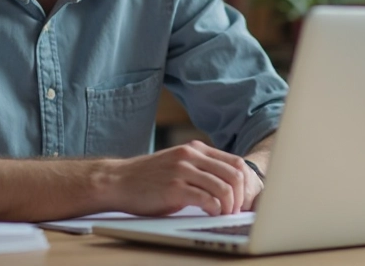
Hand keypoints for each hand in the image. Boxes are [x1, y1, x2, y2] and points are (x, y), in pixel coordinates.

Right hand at [105, 140, 260, 216]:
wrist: (118, 181)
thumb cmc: (149, 178)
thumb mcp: (178, 164)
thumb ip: (200, 168)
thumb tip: (230, 185)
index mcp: (195, 149)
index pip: (236, 162)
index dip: (246, 184)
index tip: (244, 200)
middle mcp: (191, 156)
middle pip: (235, 175)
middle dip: (241, 197)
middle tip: (237, 211)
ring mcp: (182, 171)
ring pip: (224, 188)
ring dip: (230, 206)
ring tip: (225, 214)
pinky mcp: (174, 188)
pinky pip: (207, 200)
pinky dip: (215, 210)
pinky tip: (211, 214)